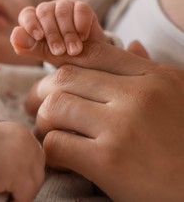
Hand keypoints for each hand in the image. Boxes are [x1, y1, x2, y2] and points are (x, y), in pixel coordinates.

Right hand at [0, 122, 44, 201]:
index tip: (11, 181)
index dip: (24, 171)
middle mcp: (28, 141)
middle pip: (38, 169)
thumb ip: (8, 151)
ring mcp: (26, 158)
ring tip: (3, 195)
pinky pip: (26, 197)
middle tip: (10, 191)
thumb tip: (16, 172)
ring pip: (35, 184)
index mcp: (20, 131)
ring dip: (21, 192)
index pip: (34, 156)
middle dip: (27, 182)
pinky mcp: (20, 175)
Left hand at [16, 0, 107, 56]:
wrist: (93, 63)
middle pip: (44, 12)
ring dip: (68, 33)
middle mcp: (48, 12)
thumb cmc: (67, 60)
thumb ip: (30, 47)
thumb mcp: (47, 57)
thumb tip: (15, 33)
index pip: (26, 15)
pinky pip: (80, 10)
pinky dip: (81, 25)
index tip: (39, 37)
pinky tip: (83, 37)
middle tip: (59, 52)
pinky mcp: (82, 8)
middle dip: (52, 34)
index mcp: (34, 22)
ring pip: (62, 11)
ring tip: (73, 50)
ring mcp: (65, 7)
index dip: (31, 23)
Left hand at [26, 41, 183, 200]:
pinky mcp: (109, 162)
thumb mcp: (178, 95)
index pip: (92, 52)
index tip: (47, 74)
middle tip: (37, 107)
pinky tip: (59, 158)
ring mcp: (121, 127)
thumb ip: (148, 71)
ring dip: (43, 122)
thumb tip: (131, 44)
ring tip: (49, 133)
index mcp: (153, 78)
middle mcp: (136, 96)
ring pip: (55, 106)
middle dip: (42, 92)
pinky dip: (49, 151)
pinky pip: (56, 144)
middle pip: (65, 77)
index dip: (59, 56)